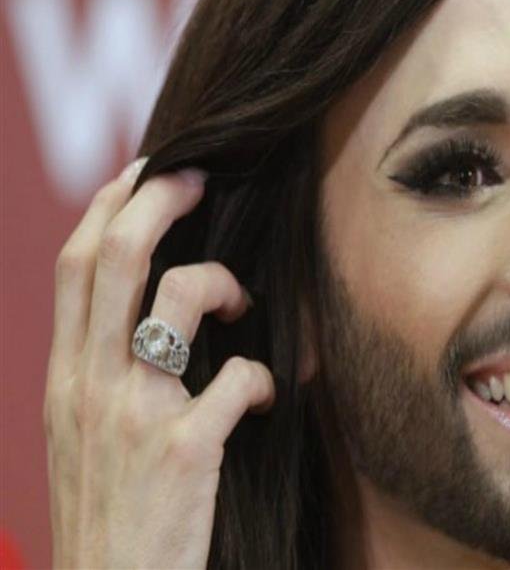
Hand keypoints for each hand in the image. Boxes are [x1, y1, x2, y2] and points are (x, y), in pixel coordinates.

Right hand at [44, 158, 275, 567]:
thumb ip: (103, 376)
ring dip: (223, 281)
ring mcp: (134, 414)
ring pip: (179, 296)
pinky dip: (264, 375)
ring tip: (243, 303)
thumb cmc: (110, 517)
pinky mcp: (183, 450)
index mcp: (63, 379)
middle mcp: (88, 385)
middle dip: (159, 199)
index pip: (72, 268)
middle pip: (113, 256)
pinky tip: (266, 394)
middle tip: (199, 177)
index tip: (143, 172)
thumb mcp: (82, 438)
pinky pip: (238, 377)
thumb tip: (148, 319)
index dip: (107, 207)